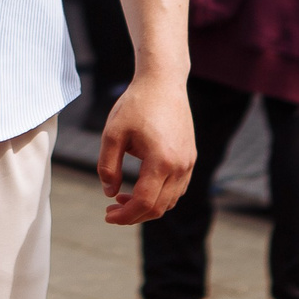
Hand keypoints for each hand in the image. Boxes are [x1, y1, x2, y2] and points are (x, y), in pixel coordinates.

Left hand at [96, 70, 194, 224]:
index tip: (108, 215)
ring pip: (170, 201)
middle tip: (112, 210)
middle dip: (134, 215)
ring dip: (147, 207)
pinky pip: (178, 188)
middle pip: (158, 207)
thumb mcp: (112, 134)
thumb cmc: (136, 104)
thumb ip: (107, 166)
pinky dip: (160, 196)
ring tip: (123, 198)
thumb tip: (110, 193)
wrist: (163, 82)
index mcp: (161, 161)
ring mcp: (188, 162)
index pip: (144, 202)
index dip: (125, 215)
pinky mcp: (190, 157)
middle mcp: (180, 166)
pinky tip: (143, 188)